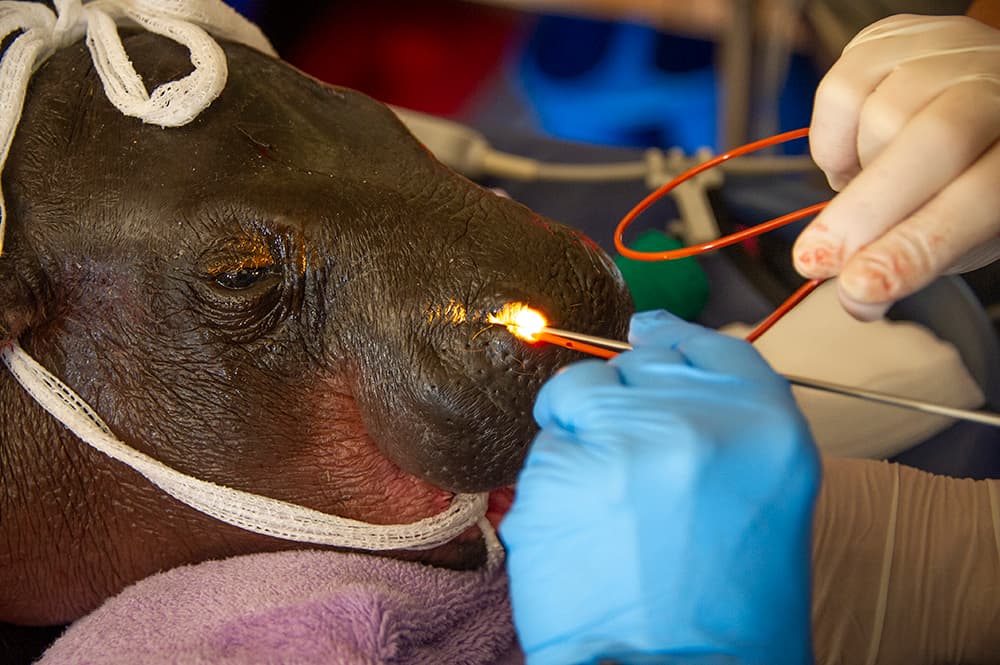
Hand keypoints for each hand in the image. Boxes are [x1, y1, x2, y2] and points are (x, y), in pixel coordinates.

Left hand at [500, 311, 819, 664]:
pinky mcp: (557, 475)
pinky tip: (582, 527)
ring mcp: (621, 444)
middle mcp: (695, 422)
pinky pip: (544, 447)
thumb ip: (722, 427)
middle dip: (621, 397)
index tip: (647, 331)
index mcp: (767, 428)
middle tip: (625, 453)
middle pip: (635, 363)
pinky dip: (554, 478)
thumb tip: (663, 375)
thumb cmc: (726, 611)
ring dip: (579, 429)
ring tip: (603, 497)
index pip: (707, 346)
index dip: (670, 337)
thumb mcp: (763, 502)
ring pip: (577, 393)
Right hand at [795, 14, 999, 319]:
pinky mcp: (897, 34)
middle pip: (933, 141)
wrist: (974, 100)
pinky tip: (857, 147)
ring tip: (872, 183)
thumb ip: (910, 263)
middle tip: (817, 261)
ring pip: (877, 117)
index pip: (974, 204)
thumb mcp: (963, 233)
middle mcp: (997, 90)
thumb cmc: (969, 176)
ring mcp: (951, 50)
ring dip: (857, 169)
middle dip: (867, 210)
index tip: (862, 288)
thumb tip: (854, 296)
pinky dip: (831, 136)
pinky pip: (840, 90)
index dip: (912, 249)